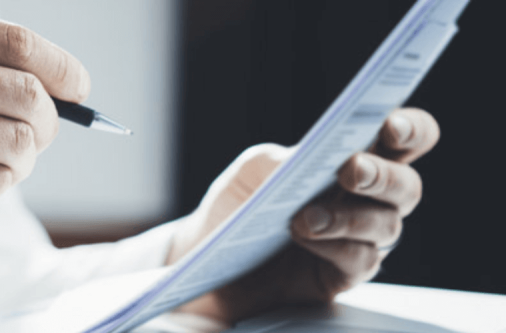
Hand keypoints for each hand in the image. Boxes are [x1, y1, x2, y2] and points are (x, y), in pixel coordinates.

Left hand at [168, 108, 439, 322]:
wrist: (211, 256)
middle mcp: (369, 197)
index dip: (411, 129)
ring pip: (387, 225)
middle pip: (407, 185)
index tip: (391, 126)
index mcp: (356, 158)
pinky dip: (336, 247)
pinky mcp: (346, 273)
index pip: (406, 139)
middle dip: (383, 175)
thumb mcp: (253, 171)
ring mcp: (362, 237)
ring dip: (349, 217)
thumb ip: (283, 159)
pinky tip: (306, 238)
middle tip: (351, 170)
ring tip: (307, 217)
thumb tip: (306, 160)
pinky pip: (362, 260)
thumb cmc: (241, 203)